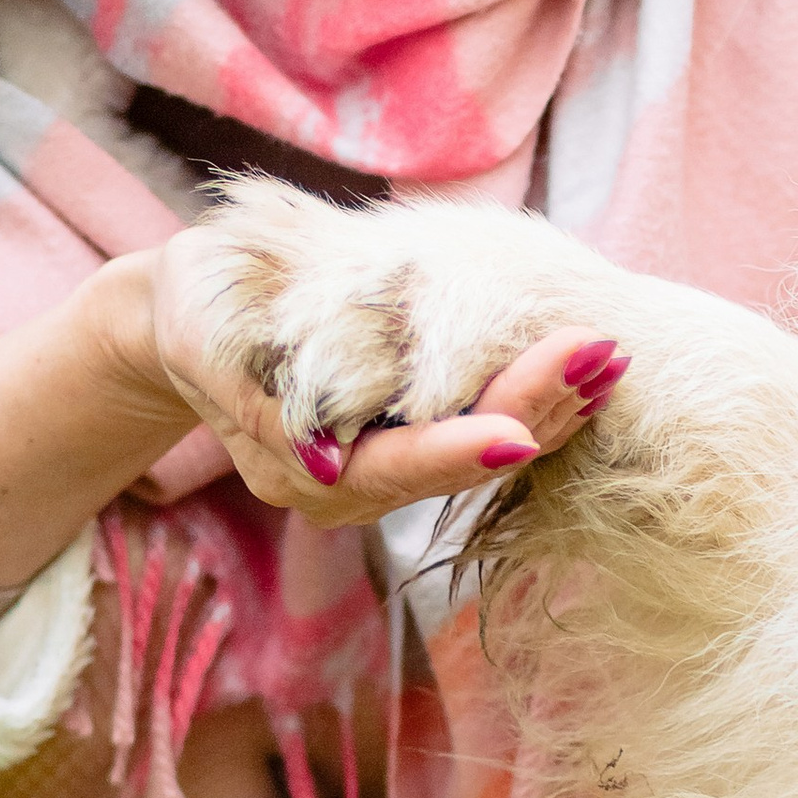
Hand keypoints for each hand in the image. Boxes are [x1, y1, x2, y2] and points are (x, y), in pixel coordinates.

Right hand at [125, 234, 627, 525]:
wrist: (187, 309)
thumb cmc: (194, 311)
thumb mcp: (203, 341)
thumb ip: (260, 407)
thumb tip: (323, 466)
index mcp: (302, 474)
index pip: (396, 468)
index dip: (458, 451)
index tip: (520, 431)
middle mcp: (354, 487)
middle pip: (457, 461)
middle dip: (533, 409)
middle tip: (597, 356)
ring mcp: (386, 465)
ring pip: (483, 448)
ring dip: (551, 405)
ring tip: (610, 358)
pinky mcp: (410, 432)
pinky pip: (482, 424)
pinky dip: (535, 394)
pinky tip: (585, 367)